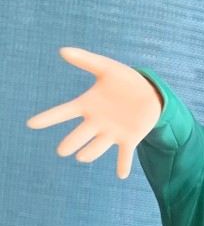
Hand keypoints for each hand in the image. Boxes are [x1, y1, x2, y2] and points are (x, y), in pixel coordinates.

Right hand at [26, 48, 163, 178]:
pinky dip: (123, 165)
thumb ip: (86, 60)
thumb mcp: (106, 68)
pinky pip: (124, 155)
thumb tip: (62, 50)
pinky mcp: (129, 139)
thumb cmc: (124, 80)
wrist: (149, 93)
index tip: (31, 124)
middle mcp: (96, 122)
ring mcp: (112, 132)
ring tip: (82, 157)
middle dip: (71, 143)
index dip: (48, 118)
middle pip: (79, 135)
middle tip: (62, 151)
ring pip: (98, 146)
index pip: (63, 112)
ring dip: (91, 152)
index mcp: (87, 105)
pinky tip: (122, 175)